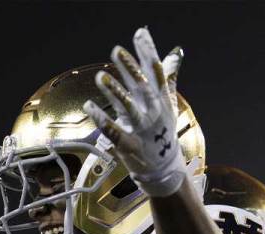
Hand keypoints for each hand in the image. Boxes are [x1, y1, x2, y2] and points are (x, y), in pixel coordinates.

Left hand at [83, 27, 186, 197]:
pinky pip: (114, 131)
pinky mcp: (129, 145)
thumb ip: (168, 77)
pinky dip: (102, 119)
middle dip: (130, 68)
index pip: (156, 72)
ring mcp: (142, 130)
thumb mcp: (168, 104)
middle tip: (117, 51)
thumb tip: (175, 53)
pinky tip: (89, 106)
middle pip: (142, 86)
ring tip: (101, 77)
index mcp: (161, 100)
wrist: (164, 167)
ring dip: (115, 92)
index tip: (140, 34)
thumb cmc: (163, 131)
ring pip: (128, 108)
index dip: (148, 52)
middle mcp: (153, 112)